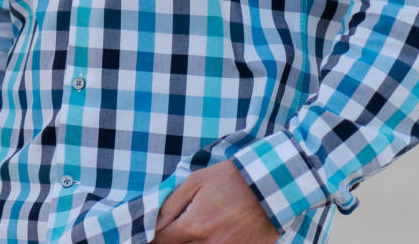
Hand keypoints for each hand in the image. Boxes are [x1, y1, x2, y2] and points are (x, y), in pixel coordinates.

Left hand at [151, 161, 280, 243]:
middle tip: (170, 233)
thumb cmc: (229, 180)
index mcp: (194, 225)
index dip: (150, 240)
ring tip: (192, 233)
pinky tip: (209, 237)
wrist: (269, 188)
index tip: (148, 237)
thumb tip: (153, 222)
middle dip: (171, 242)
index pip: (161, 241)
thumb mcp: (194, 182)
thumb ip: (170, 205)